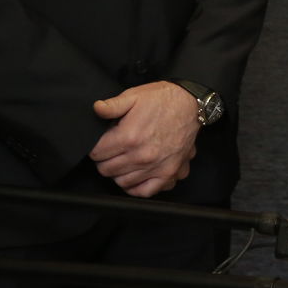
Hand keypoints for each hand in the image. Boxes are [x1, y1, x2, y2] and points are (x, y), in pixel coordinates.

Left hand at [90, 81, 200, 196]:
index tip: (102, 143)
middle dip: (105, 160)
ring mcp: (156, 166)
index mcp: (129, 136)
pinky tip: (135, 176)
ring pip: (122, 182)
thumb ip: (112, 105)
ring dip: (118, 173)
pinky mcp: (168, 172)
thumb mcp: (134, 95)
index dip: (96, 147)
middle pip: (106, 170)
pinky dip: (136, 188)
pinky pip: (145, 191)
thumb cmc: (163, 99)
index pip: (96, 153)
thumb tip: (96, 109)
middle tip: (111, 151)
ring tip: (123, 161)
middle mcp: (141, 155)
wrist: (192, 104)